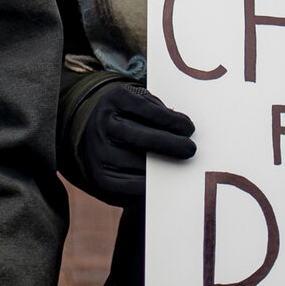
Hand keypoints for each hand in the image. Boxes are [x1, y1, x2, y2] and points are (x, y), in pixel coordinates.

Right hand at [78, 84, 196, 204]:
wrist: (93, 135)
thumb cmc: (128, 116)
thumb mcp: (139, 102)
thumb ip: (158, 110)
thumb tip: (184, 129)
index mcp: (115, 99)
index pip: (145, 108)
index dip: (169, 119)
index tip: (189, 128)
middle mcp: (103, 123)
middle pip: (140, 137)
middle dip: (170, 144)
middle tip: (190, 149)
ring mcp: (100, 151)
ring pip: (136, 163)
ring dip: (163, 167)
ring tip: (182, 167)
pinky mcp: (101, 176)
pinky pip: (129, 185)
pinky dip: (150, 185)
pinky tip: (164, 181)